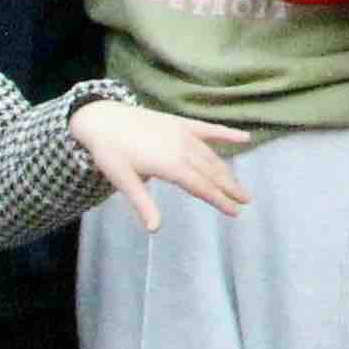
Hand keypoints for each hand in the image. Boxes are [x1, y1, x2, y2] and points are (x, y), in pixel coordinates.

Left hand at [71, 100, 257, 231]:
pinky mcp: (181, 123)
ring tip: (239, 186)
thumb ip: (143, 204)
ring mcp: (184, 133)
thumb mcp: (123, 181)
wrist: (102, 118)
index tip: (235, 212)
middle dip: (230, 188)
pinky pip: (209, 129)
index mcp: (170, 165)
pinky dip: (227, 133)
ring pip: (212, 156)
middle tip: (246, 201)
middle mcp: (183, 148)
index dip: (219, 200)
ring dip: (227, 171)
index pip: (201, 187)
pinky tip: (245, 137)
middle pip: (212, 172)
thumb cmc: (110, 153)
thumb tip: (154, 230)